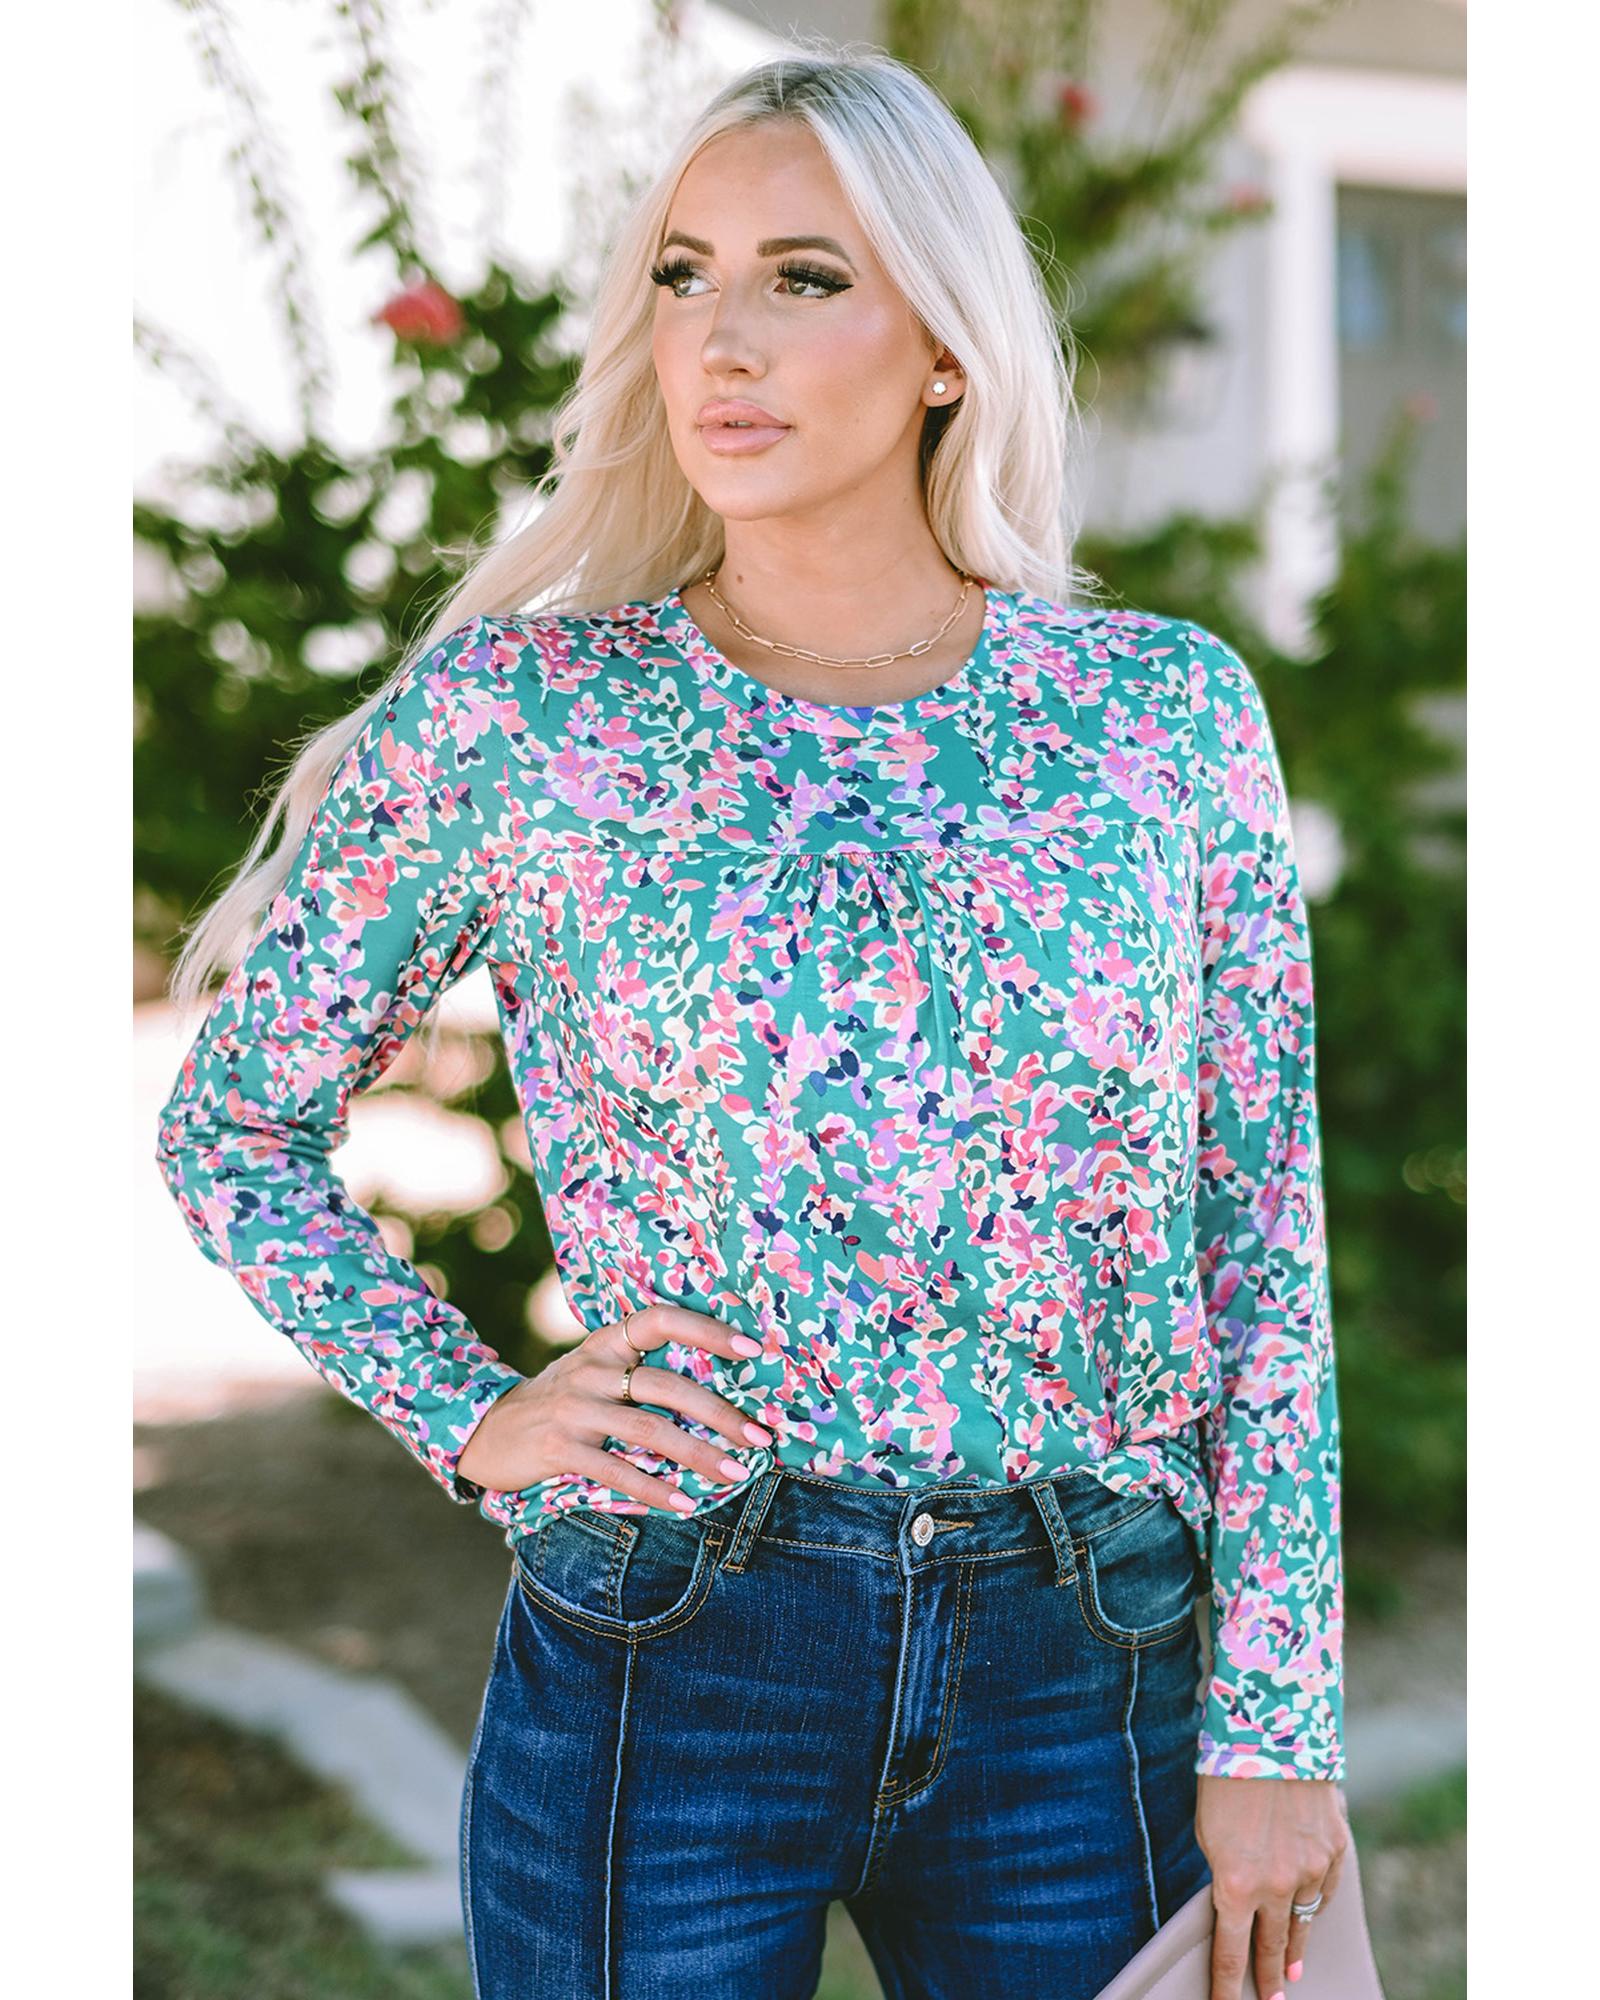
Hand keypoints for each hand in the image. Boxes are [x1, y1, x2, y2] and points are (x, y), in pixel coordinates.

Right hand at [455, 1297, 774, 1510]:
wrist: (487, 1431)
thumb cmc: (561, 1403)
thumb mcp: (596, 1373)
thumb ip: (641, 1373)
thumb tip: (719, 1394)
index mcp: (606, 1343)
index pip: (660, 1319)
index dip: (707, 1330)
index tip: (754, 1350)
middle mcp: (591, 1369)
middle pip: (666, 1385)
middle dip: (720, 1413)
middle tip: (760, 1438)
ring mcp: (574, 1409)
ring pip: (649, 1430)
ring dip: (699, 1454)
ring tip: (737, 1473)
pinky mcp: (559, 1448)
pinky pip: (616, 1470)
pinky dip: (655, 1489)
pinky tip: (685, 1503)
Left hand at [1196, 1773, 1349, 1998]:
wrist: (1272, 1734)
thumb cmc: (1226, 1779)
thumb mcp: (1208, 1833)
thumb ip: (1225, 1873)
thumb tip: (1236, 1900)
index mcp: (1236, 1886)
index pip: (1231, 1953)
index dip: (1227, 1987)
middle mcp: (1277, 1887)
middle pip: (1272, 1946)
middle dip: (1269, 1976)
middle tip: (1271, 1999)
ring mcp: (1311, 1871)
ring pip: (1303, 1922)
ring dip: (1295, 1944)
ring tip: (1291, 1966)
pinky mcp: (1335, 1851)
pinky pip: (1324, 1889)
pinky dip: (1315, 1902)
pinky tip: (1309, 1912)